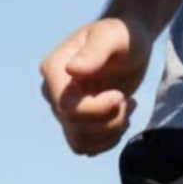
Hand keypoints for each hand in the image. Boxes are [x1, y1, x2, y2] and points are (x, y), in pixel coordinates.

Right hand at [39, 17, 149, 156]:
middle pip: (75, 128)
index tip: (120, 95)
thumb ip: (95, 52)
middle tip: (125, 99)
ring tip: (125, 107)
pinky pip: (88, 148)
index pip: (67, 108)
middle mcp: (52, 92)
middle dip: (109, 120)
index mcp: (54, 69)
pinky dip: (110, 139)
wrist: (130, 45)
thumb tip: (72, 70)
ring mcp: (63, 111)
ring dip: (110, 132)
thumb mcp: (114, 37)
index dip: (98, 110)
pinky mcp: (77, 124)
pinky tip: (123, 116)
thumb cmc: (122, 35)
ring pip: (81, 142)